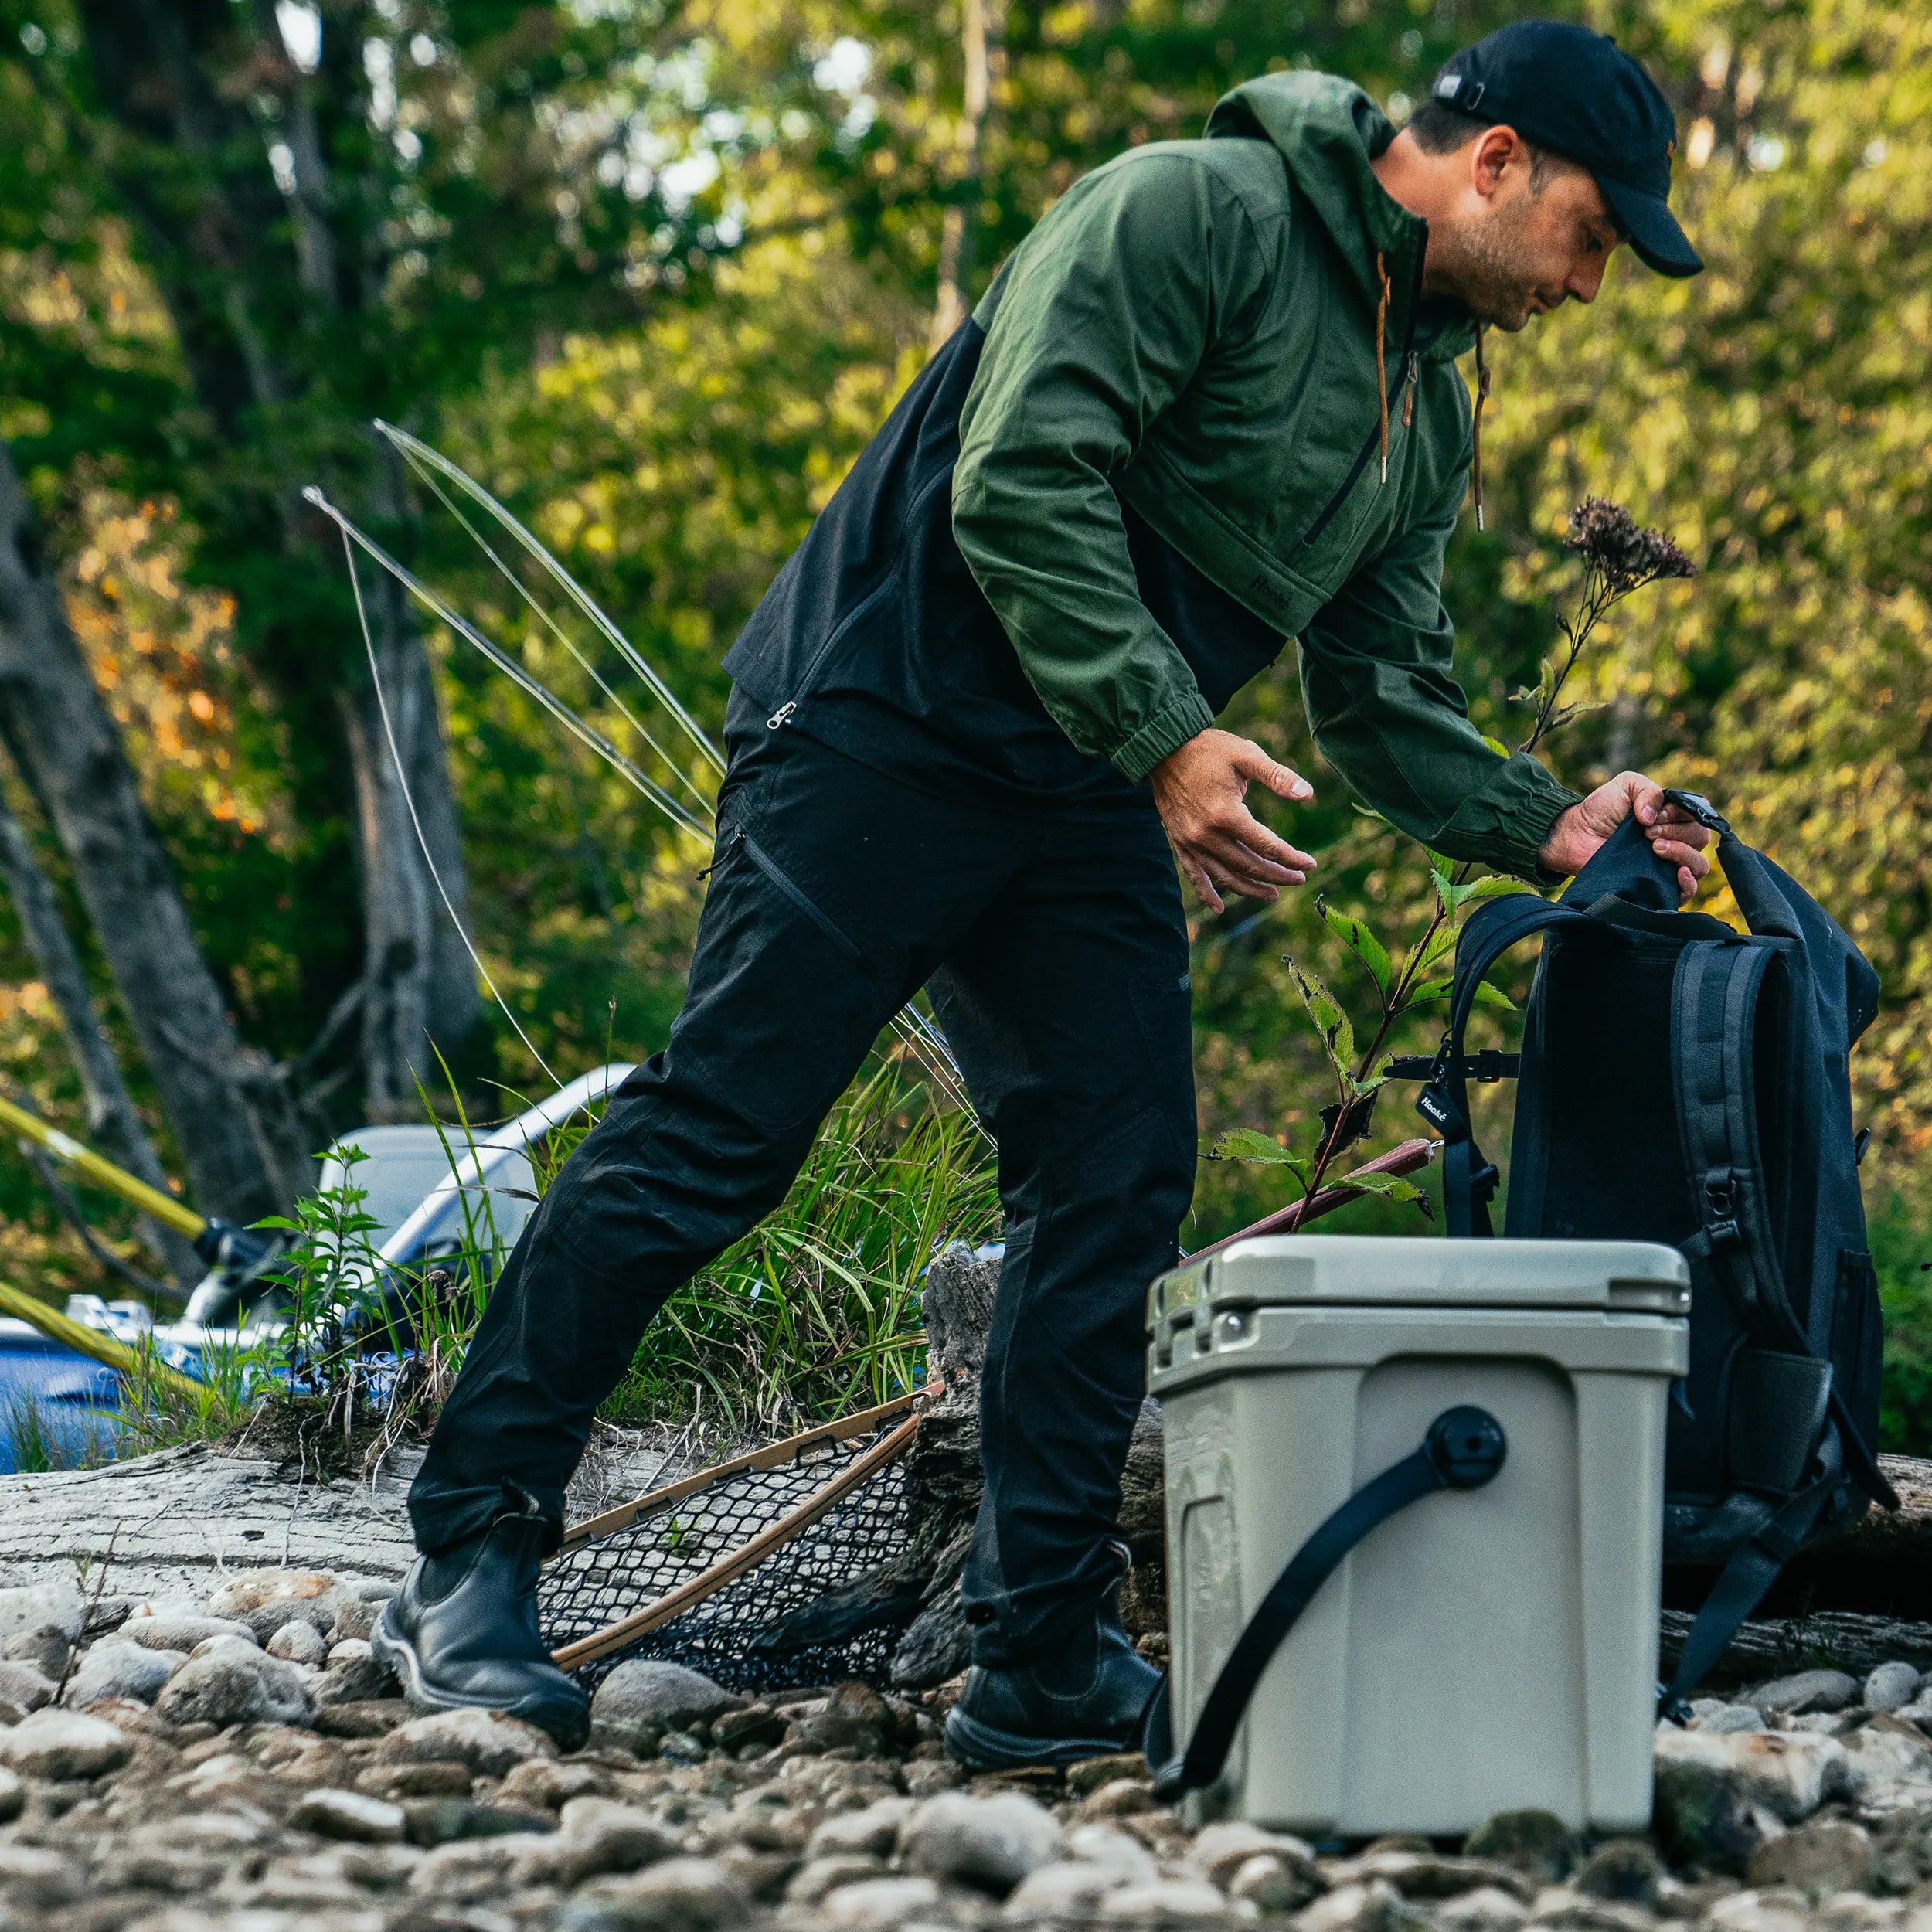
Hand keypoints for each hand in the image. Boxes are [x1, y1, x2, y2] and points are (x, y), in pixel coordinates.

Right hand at [1148, 729, 1317, 913]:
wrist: (1163, 749)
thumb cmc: (1209, 749)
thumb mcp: (1246, 755)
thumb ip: (1278, 776)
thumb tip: (1308, 795)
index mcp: (1226, 815)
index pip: (1267, 846)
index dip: (1291, 858)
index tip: (1310, 864)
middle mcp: (1207, 834)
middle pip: (1248, 865)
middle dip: (1277, 875)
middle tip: (1299, 878)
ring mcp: (1191, 842)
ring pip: (1225, 876)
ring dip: (1250, 889)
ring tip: (1272, 894)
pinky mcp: (1179, 842)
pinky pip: (1194, 874)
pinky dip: (1207, 893)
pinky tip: (1220, 909)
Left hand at [1537, 771, 1712, 903]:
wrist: (1575, 836)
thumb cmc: (1601, 810)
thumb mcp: (1627, 785)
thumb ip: (1648, 790)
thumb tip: (1654, 816)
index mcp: (1673, 818)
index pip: (1696, 818)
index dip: (1678, 815)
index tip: (1652, 816)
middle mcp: (1676, 841)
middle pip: (1699, 840)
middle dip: (1675, 833)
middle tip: (1647, 833)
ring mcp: (1667, 865)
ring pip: (1698, 865)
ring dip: (1681, 854)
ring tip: (1654, 848)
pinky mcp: (1657, 887)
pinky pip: (1687, 893)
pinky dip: (1688, 884)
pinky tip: (1678, 874)